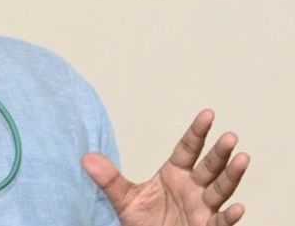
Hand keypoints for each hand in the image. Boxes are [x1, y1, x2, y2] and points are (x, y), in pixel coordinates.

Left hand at [83, 109, 249, 225]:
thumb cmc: (143, 221)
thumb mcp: (124, 199)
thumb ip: (109, 180)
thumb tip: (86, 158)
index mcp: (175, 174)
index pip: (188, 149)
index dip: (198, 132)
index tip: (208, 113)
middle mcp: (193, 188)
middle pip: (209, 167)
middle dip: (219, 153)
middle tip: (230, 136)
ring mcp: (202, 209)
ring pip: (220, 190)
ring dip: (232, 176)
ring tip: (242, 159)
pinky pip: (220, 223)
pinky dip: (229, 217)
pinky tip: (238, 208)